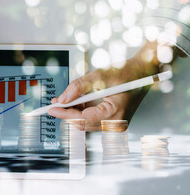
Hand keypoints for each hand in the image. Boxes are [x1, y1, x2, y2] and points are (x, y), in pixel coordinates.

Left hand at [48, 42, 164, 130]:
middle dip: (66, 114)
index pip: (83, 118)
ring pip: (86, 122)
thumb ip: (78, 87)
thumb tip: (63, 99)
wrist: (143, 71)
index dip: (65, 114)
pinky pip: (92, 118)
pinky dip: (81, 110)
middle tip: (53, 104)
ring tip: (61, 101)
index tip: (52, 108)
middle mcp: (116, 122)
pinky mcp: (112, 119)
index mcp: (115, 113)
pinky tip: (73, 102)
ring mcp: (115, 122)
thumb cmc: (127, 73)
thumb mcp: (99, 76)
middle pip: (83, 123)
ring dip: (73, 112)